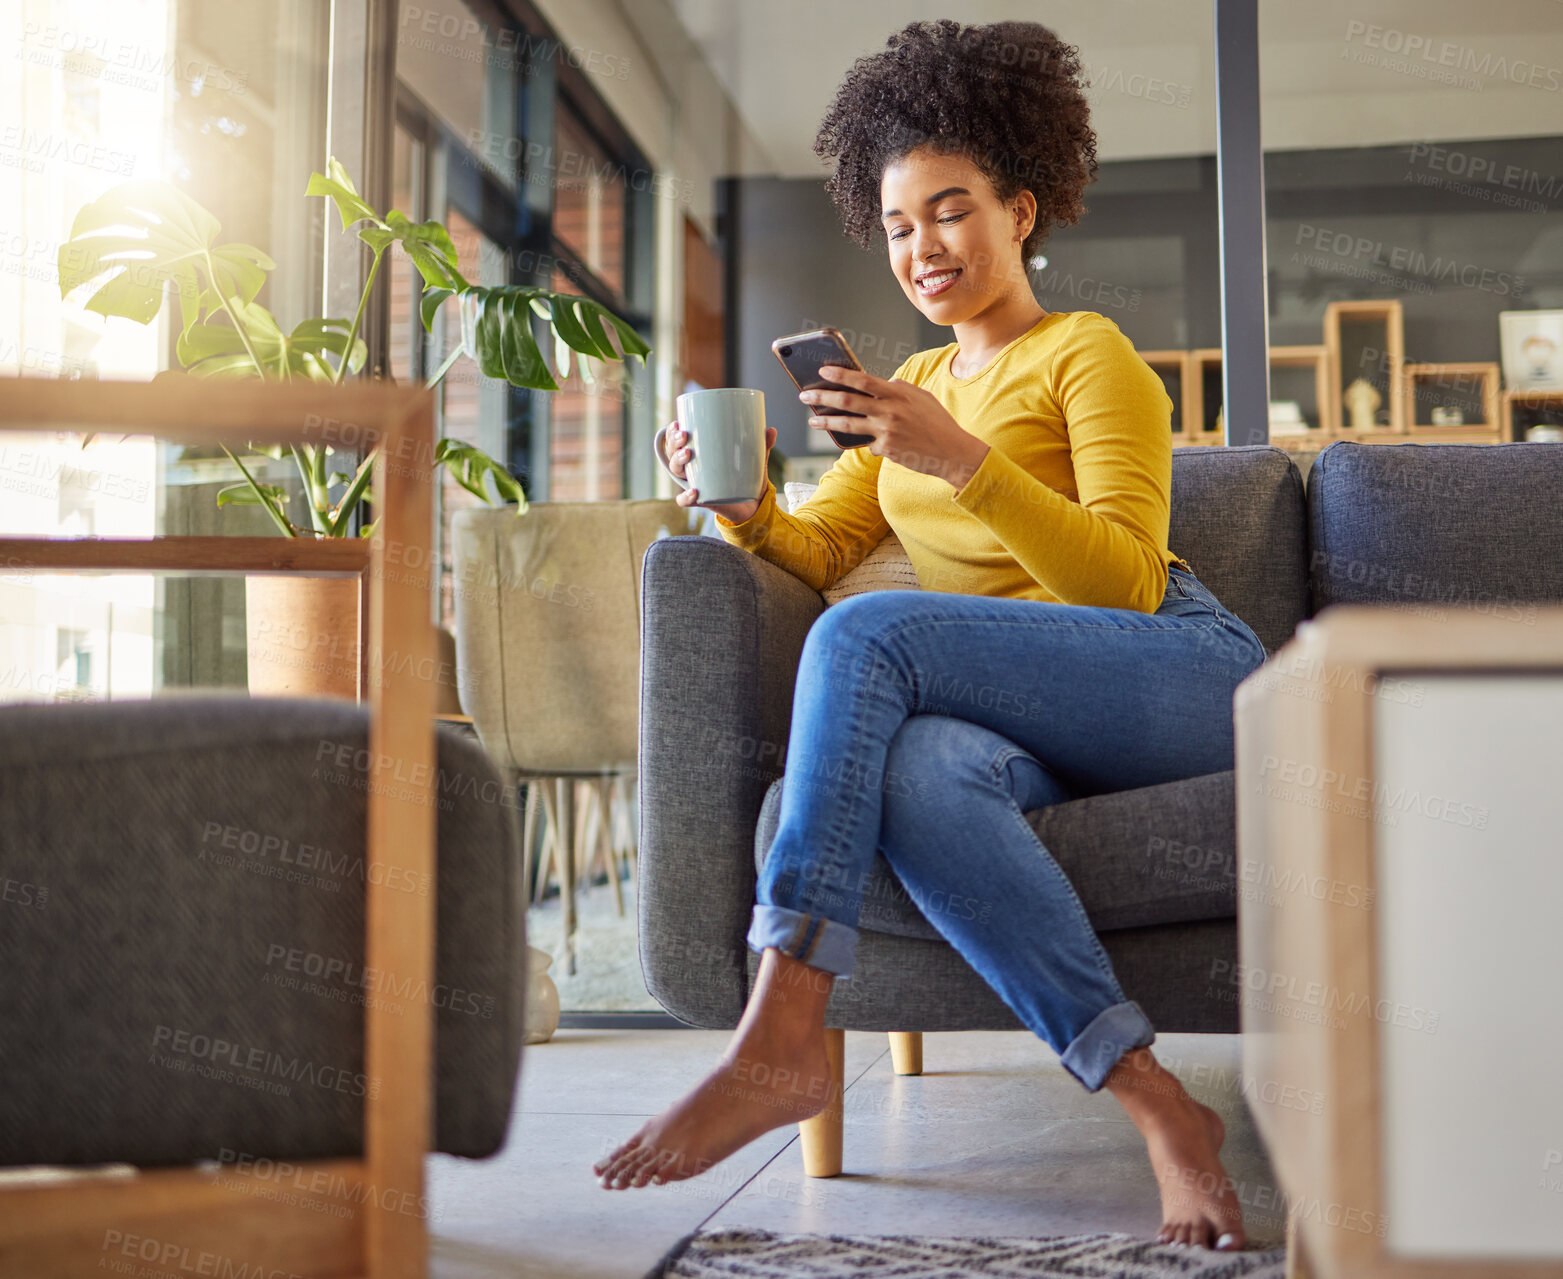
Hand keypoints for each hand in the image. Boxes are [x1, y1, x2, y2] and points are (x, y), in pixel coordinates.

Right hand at [664, 419, 777, 521]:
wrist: (752, 506)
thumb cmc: (748, 478)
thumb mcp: (755, 460)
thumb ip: (762, 446)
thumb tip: (771, 430)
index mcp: (700, 454)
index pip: (678, 441)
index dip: (672, 432)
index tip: (678, 422)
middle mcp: (692, 468)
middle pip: (673, 453)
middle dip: (674, 442)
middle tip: (684, 435)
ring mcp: (694, 484)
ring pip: (676, 472)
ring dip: (677, 461)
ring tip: (688, 454)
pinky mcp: (700, 501)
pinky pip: (685, 500)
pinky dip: (685, 496)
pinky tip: (694, 491)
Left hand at [802, 366, 988, 489]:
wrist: (952, 451)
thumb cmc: (938, 422)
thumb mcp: (922, 397)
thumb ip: (900, 389)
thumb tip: (884, 384)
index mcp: (897, 393)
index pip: (862, 380)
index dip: (840, 375)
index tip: (823, 371)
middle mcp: (889, 410)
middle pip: (847, 401)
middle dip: (822, 397)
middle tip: (805, 395)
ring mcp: (886, 431)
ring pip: (848, 425)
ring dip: (826, 422)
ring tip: (813, 421)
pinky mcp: (886, 449)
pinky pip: (868, 444)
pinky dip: (869, 442)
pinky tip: (876, 443)